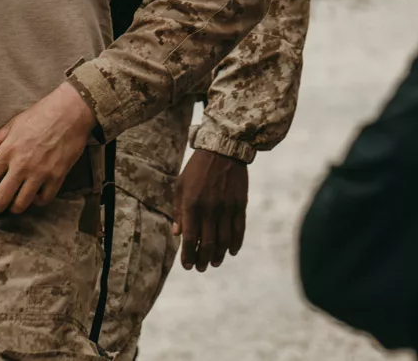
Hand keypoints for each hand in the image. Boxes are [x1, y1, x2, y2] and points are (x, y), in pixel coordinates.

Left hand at [0, 83, 96, 213]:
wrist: (71, 112)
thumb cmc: (41, 115)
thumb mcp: (13, 124)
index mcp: (8, 150)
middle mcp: (22, 165)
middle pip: (1, 198)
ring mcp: (40, 173)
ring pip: (22, 204)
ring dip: (15, 208)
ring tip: (13, 205)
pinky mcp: (57, 177)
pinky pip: (44, 199)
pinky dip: (37, 202)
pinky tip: (34, 196)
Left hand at [173, 149, 247, 270]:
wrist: (223, 149)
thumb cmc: (196, 168)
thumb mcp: (180, 185)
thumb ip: (179, 210)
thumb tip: (177, 233)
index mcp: (192, 204)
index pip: (190, 237)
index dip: (188, 254)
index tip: (186, 265)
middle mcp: (210, 208)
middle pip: (208, 243)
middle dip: (203, 259)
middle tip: (200, 268)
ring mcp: (227, 207)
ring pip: (225, 240)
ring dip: (219, 255)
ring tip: (214, 263)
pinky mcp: (240, 205)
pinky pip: (239, 230)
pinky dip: (236, 244)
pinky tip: (232, 251)